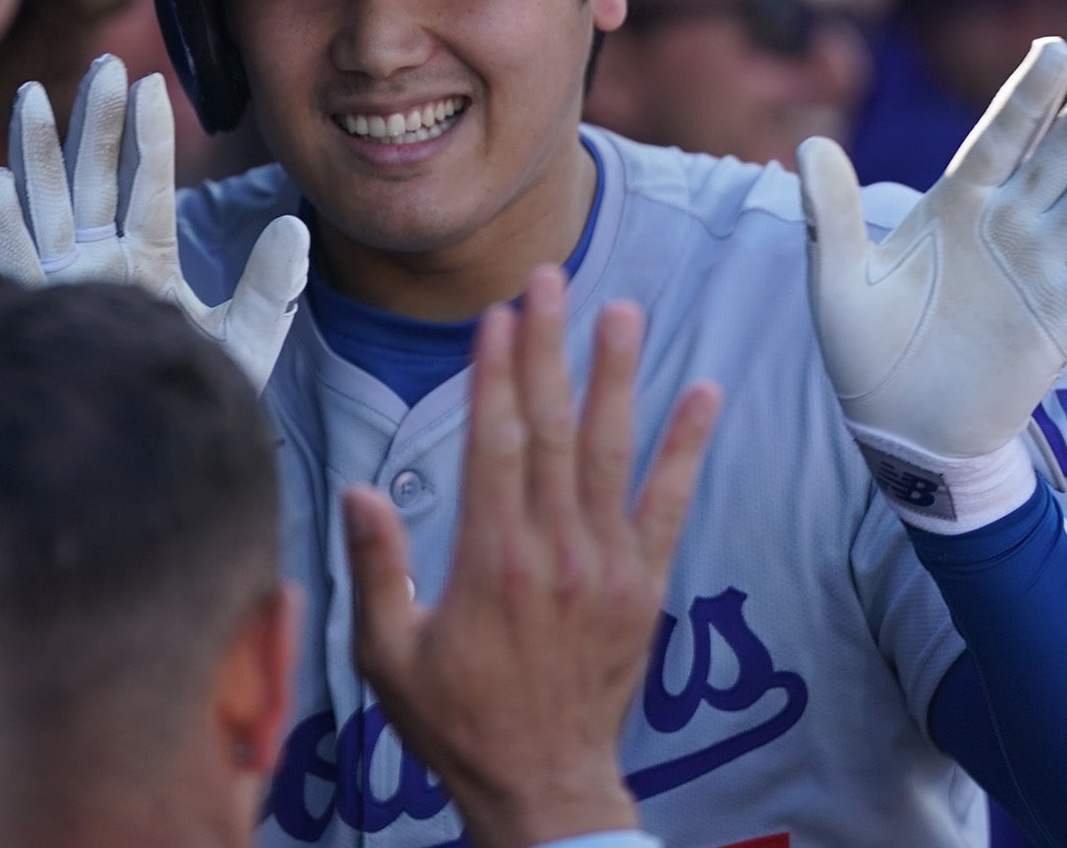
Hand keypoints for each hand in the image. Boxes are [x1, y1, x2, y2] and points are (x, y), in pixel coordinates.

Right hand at [0, 55, 308, 390]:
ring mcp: (61, 284)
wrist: (148, 461)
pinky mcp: (35, 314)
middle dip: (92, 122)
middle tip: (102, 64)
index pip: (148, 185)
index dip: (146, 137)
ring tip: (32, 94)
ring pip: (43, 205)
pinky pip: (12, 266)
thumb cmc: (192, 400)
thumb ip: (272, 287)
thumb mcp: (244, 341)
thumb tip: (295, 226)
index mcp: (144, 257)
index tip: (150, 85)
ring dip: (34, 151)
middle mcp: (96, 261)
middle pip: (91, 178)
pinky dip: (1, 227)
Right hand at [343, 267, 720, 847]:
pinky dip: (686, 448)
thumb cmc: (456, 722)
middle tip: (549, 280)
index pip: (494, 444)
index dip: (496, 374)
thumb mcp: (388, 655)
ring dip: (617, 377)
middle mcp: (554, 552)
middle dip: (550, 348)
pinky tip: (704, 395)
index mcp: (489, 562)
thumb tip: (362, 492)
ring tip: (621, 311)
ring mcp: (607, 566)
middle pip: (553, 430)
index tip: (496, 316)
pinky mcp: (644, 586)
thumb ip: (378, 569)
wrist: (542, 785)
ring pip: (611, 453)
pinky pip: (669, 505)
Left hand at [799, 39, 1066, 530]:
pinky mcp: (1061, 316)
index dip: (1028, 96)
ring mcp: (1039, 268)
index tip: (1056, 49)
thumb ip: (831, 213)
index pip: (999, 138)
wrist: (901, 426)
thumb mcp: (837, 279)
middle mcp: (1007, 226)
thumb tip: (807, 145)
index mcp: (955, 206)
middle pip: (1060, 156)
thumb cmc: (863, 351)